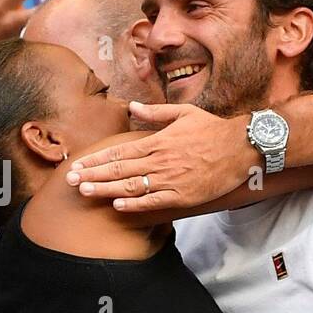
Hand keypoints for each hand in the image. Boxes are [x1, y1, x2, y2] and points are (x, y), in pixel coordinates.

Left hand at [66, 103, 255, 210]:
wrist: (241, 147)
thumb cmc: (212, 129)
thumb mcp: (183, 113)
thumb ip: (154, 113)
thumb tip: (131, 105)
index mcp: (157, 141)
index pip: (118, 151)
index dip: (95, 159)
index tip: (77, 164)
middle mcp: (159, 160)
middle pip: (118, 169)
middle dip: (92, 175)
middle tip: (70, 181)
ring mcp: (170, 179)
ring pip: (131, 186)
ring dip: (106, 190)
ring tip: (85, 192)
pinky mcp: (183, 196)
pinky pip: (154, 202)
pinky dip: (135, 205)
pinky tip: (117, 206)